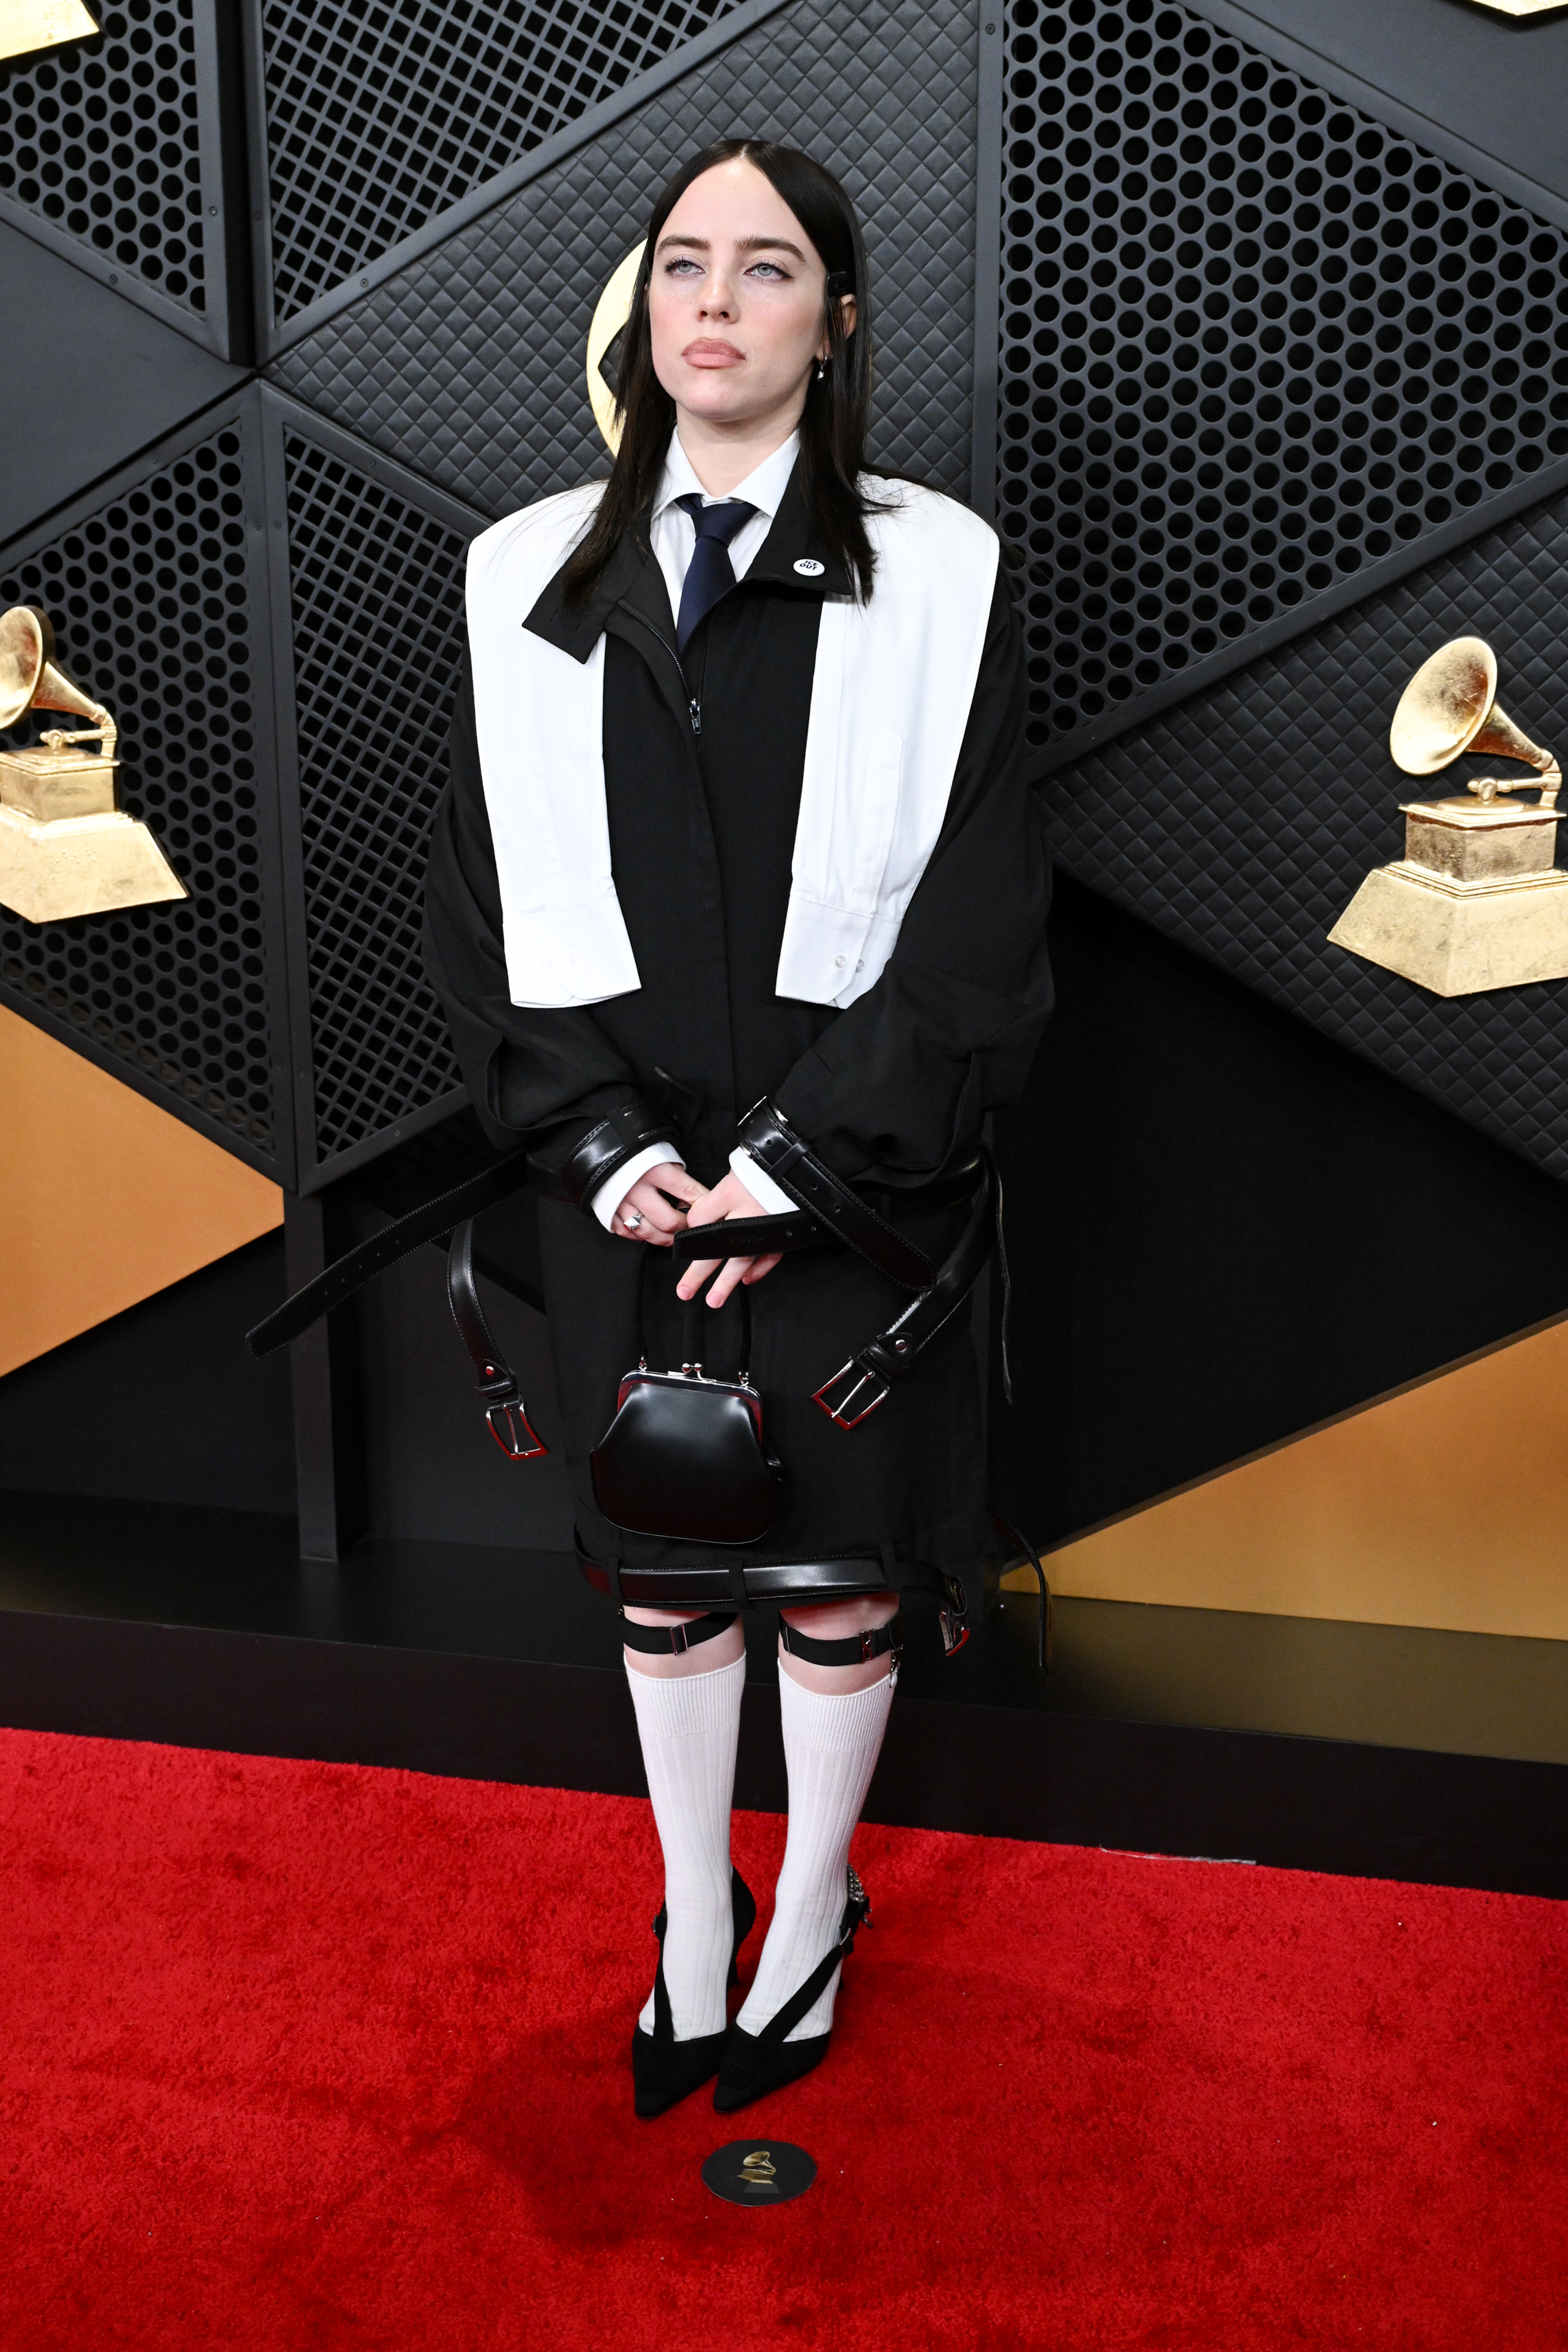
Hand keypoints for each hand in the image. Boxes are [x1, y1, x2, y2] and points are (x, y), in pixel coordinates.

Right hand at [609, 1161, 702, 1243]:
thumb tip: (697, 1198)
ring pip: (648, 1233)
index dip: (702, 1202)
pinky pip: (628, 1233)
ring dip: (665, 1238)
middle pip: (668, 1221)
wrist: (602, 1152)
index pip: (688, 1192)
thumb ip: (678, 1177)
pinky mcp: (609, 1213)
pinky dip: (641, 1236)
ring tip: (673, 1234)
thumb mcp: (662, 1156)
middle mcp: (637, 1189)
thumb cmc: (637, 1154)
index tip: (709, 1207)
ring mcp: (622, 1204)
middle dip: (684, 1227)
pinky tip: (650, 1230)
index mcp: (654, 1171)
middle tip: (690, 1225)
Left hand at [676, 1169, 783, 1308]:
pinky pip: (769, 1257)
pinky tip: (747, 1280)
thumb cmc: (763, 1173)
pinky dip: (759, 1270)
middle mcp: (747, 1220)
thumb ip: (710, 1205)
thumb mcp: (730, 1181)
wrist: (799, 1170)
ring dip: (726, 1282)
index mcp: (731, 1201)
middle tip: (684, 1292)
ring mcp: (765, 1231)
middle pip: (718, 1251)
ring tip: (714, 1300)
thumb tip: (695, 1225)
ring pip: (742, 1261)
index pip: (701, 1222)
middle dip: (699, 1273)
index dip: (691, 1233)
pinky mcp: (781, 1235)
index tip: (685, 1242)